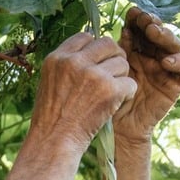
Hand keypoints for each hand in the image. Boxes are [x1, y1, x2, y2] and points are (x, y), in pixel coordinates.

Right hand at [28, 31, 136, 151]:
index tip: (95, 63)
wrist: (54, 142)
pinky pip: (130, 83)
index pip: (85, 37)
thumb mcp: (49, 83)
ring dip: (120, 77)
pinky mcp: (109, 90)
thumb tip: (88, 50)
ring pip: (122, 63)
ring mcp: (93, 75)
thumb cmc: (51, 118)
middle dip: (113, 57)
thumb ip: (67, 65)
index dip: (94, 48)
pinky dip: (126, 94)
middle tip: (111, 74)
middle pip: (107, 44)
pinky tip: (115, 104)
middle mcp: (74, 62)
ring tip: (110, 94)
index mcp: (57, 58)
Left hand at [113, 7, 179, 141]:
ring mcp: (166, 68)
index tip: (131, 13)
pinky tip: (166, 61)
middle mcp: (153, 57)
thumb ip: (117, 53)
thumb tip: (122, 30)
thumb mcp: (111, 72)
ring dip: (165, 36)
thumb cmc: (110, 100)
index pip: (141, 29)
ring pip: (174, 45)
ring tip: (154, 32)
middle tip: (144, 20)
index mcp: (135, 51)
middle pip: (159, 33)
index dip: (139, 19)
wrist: (118, 129)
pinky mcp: (176, 83)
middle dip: (152, 23)